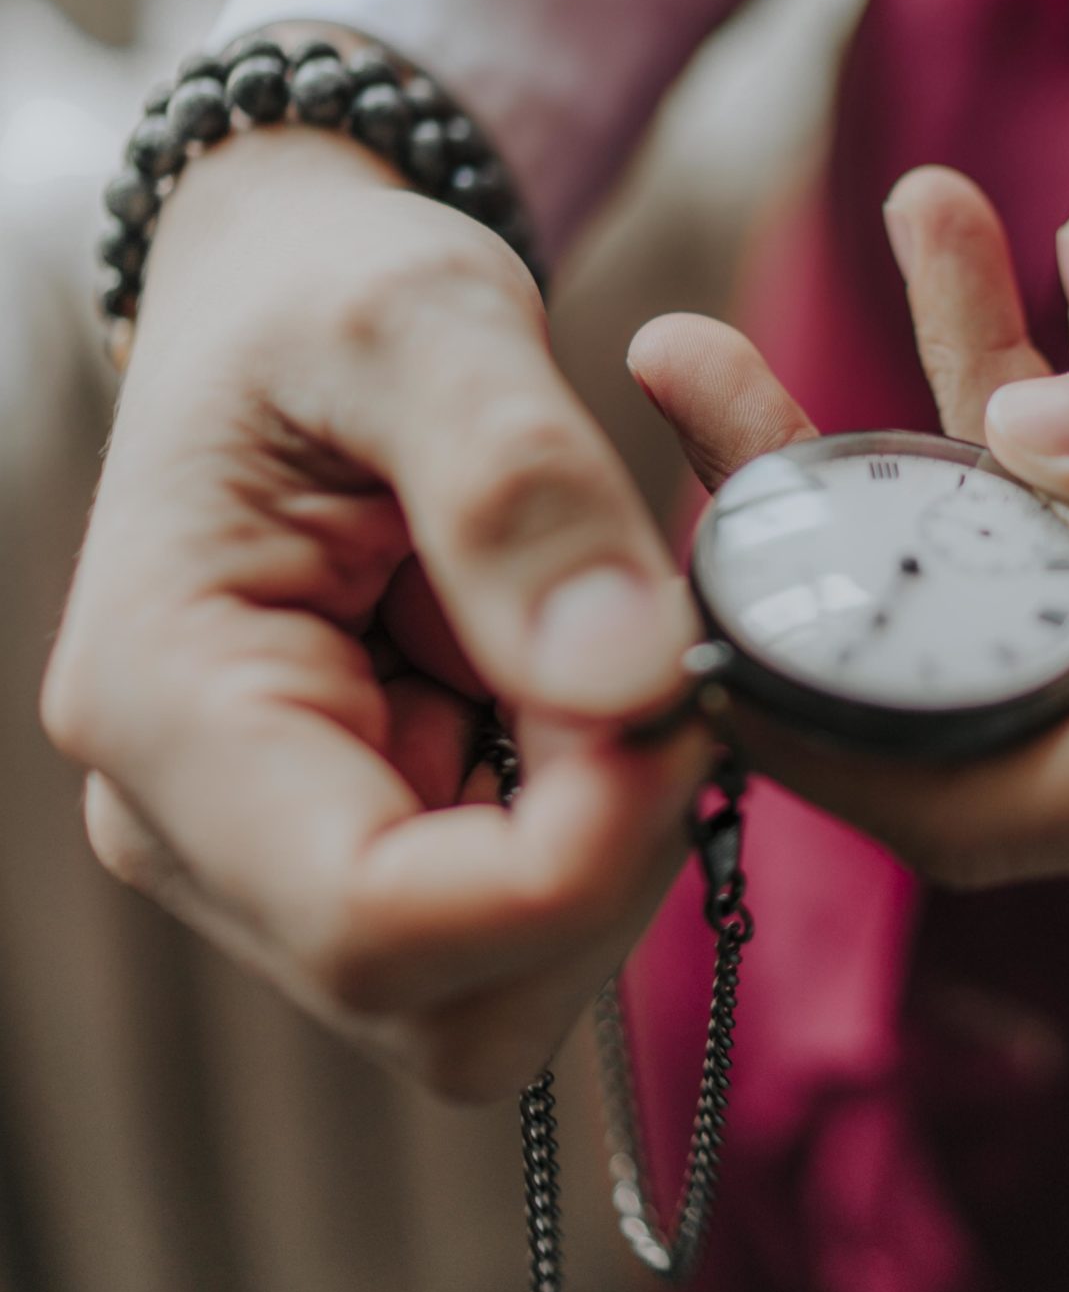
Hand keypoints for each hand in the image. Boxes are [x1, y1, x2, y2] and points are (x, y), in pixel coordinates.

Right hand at [42, 110, 704, 1100]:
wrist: (286, 298)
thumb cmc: (328, 292)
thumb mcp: (422, 318)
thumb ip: (516, 484)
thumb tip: (628, 680)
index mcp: (162, 703)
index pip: (372, 921)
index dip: (571, 864)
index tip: (683, 701)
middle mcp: (185, 823)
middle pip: (442, 999)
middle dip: (600, 860)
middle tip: (662, 664)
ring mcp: (267, 855)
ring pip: (492, 992)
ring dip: (607, 850)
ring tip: (614, 650)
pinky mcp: (354, 844)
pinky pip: (515, 925)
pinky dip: (597, 829)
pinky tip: (592, 686)